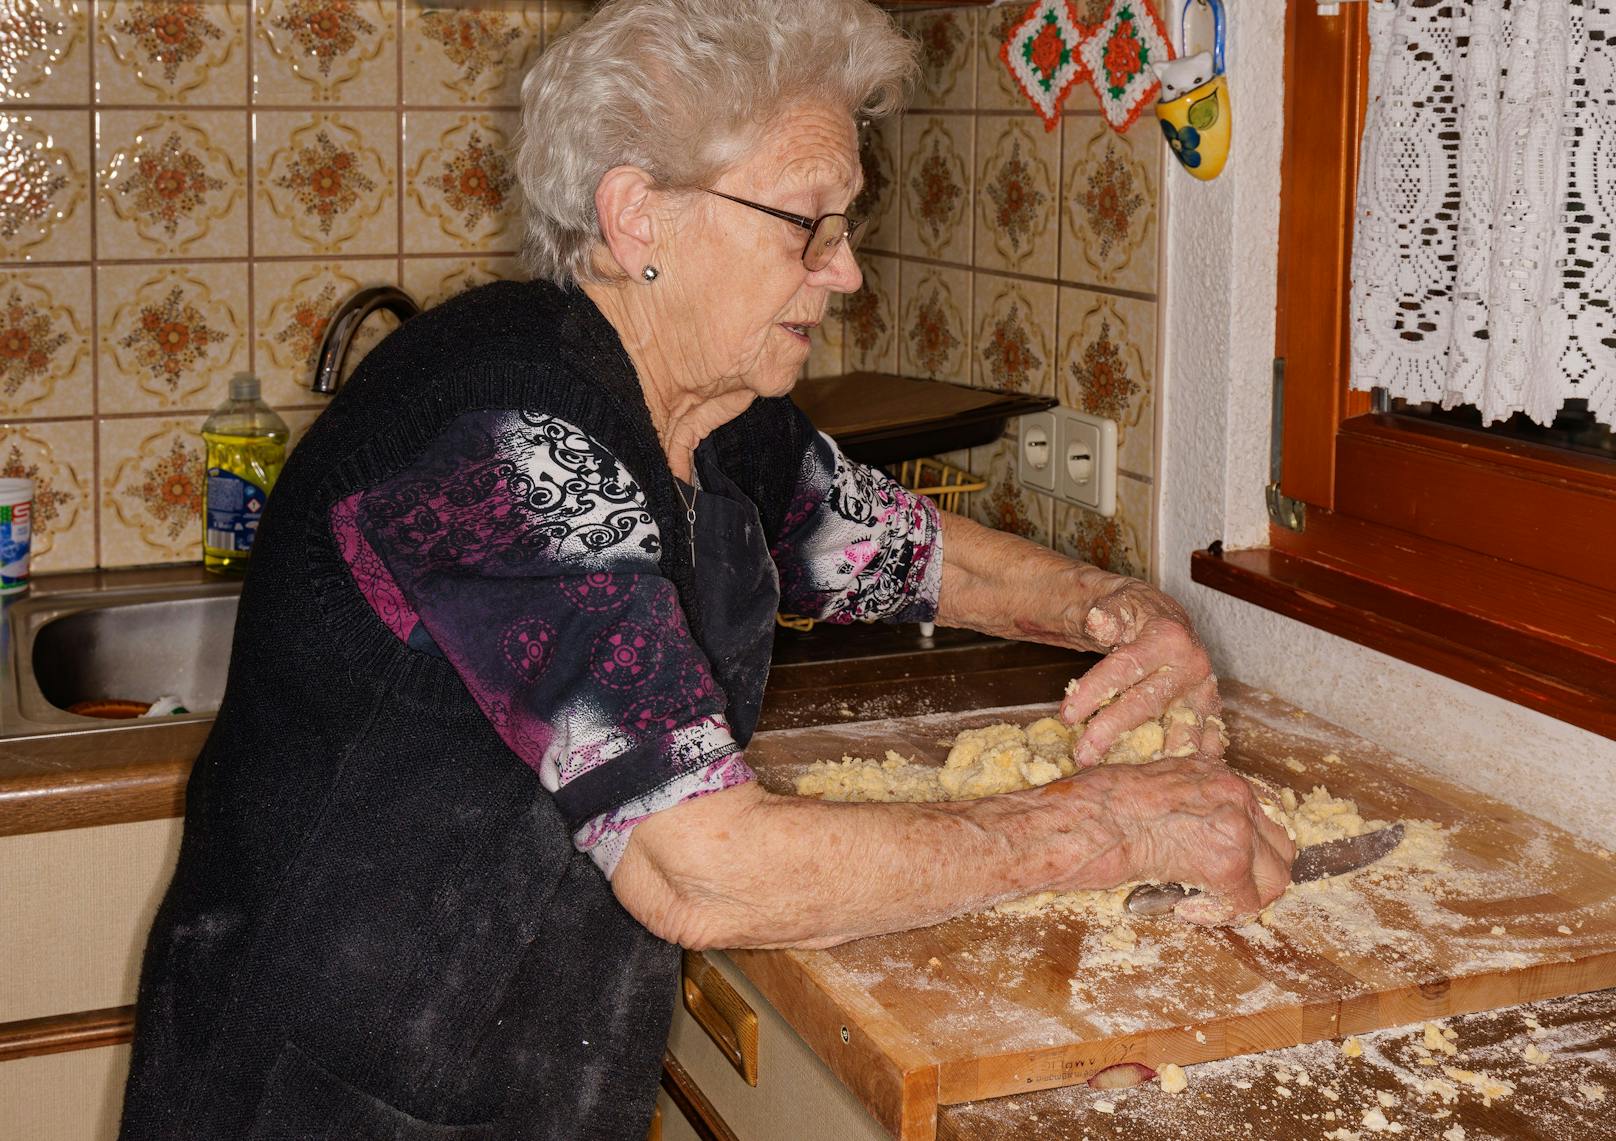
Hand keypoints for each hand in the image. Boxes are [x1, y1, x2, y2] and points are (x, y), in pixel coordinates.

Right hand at [1037, 756, 1295, 925]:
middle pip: (1281, 845)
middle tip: (1225, 889)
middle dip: (1258, 873)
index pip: (1262, 813)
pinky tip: (1185, 908)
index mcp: (1216, 773)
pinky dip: (1219, 914)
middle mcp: (1235, 793)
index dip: (1250, 844)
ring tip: (1208, 902)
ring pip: (1276, 876)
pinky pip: (1245, 904)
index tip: (1225, 861)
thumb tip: (1187, 831)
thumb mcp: (1149, 785)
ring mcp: (1237, 828)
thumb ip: (1183, 803)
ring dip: (1246, 895)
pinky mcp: (1227, 864)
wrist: (1085, 821)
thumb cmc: (1096, 805)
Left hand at [1057, 576, 1223, 766]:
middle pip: (1148, 704)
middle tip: (1082, 755)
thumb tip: (1097, 621)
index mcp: (1168, 638)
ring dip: (1156, 758)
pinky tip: (1171, 782)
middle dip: (1112, 731)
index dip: (1095, 691)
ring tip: (1129, 781)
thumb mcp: (1117, 603)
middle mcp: (1192, 666)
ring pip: (1181, 731)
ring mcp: (1204, 691)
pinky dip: (1189, 763)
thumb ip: (1105, 614)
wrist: (1164, 617)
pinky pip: (1202, 741)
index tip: (1067, 716)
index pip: (1126, 668)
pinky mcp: (1209, 710)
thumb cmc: (1133, 612)